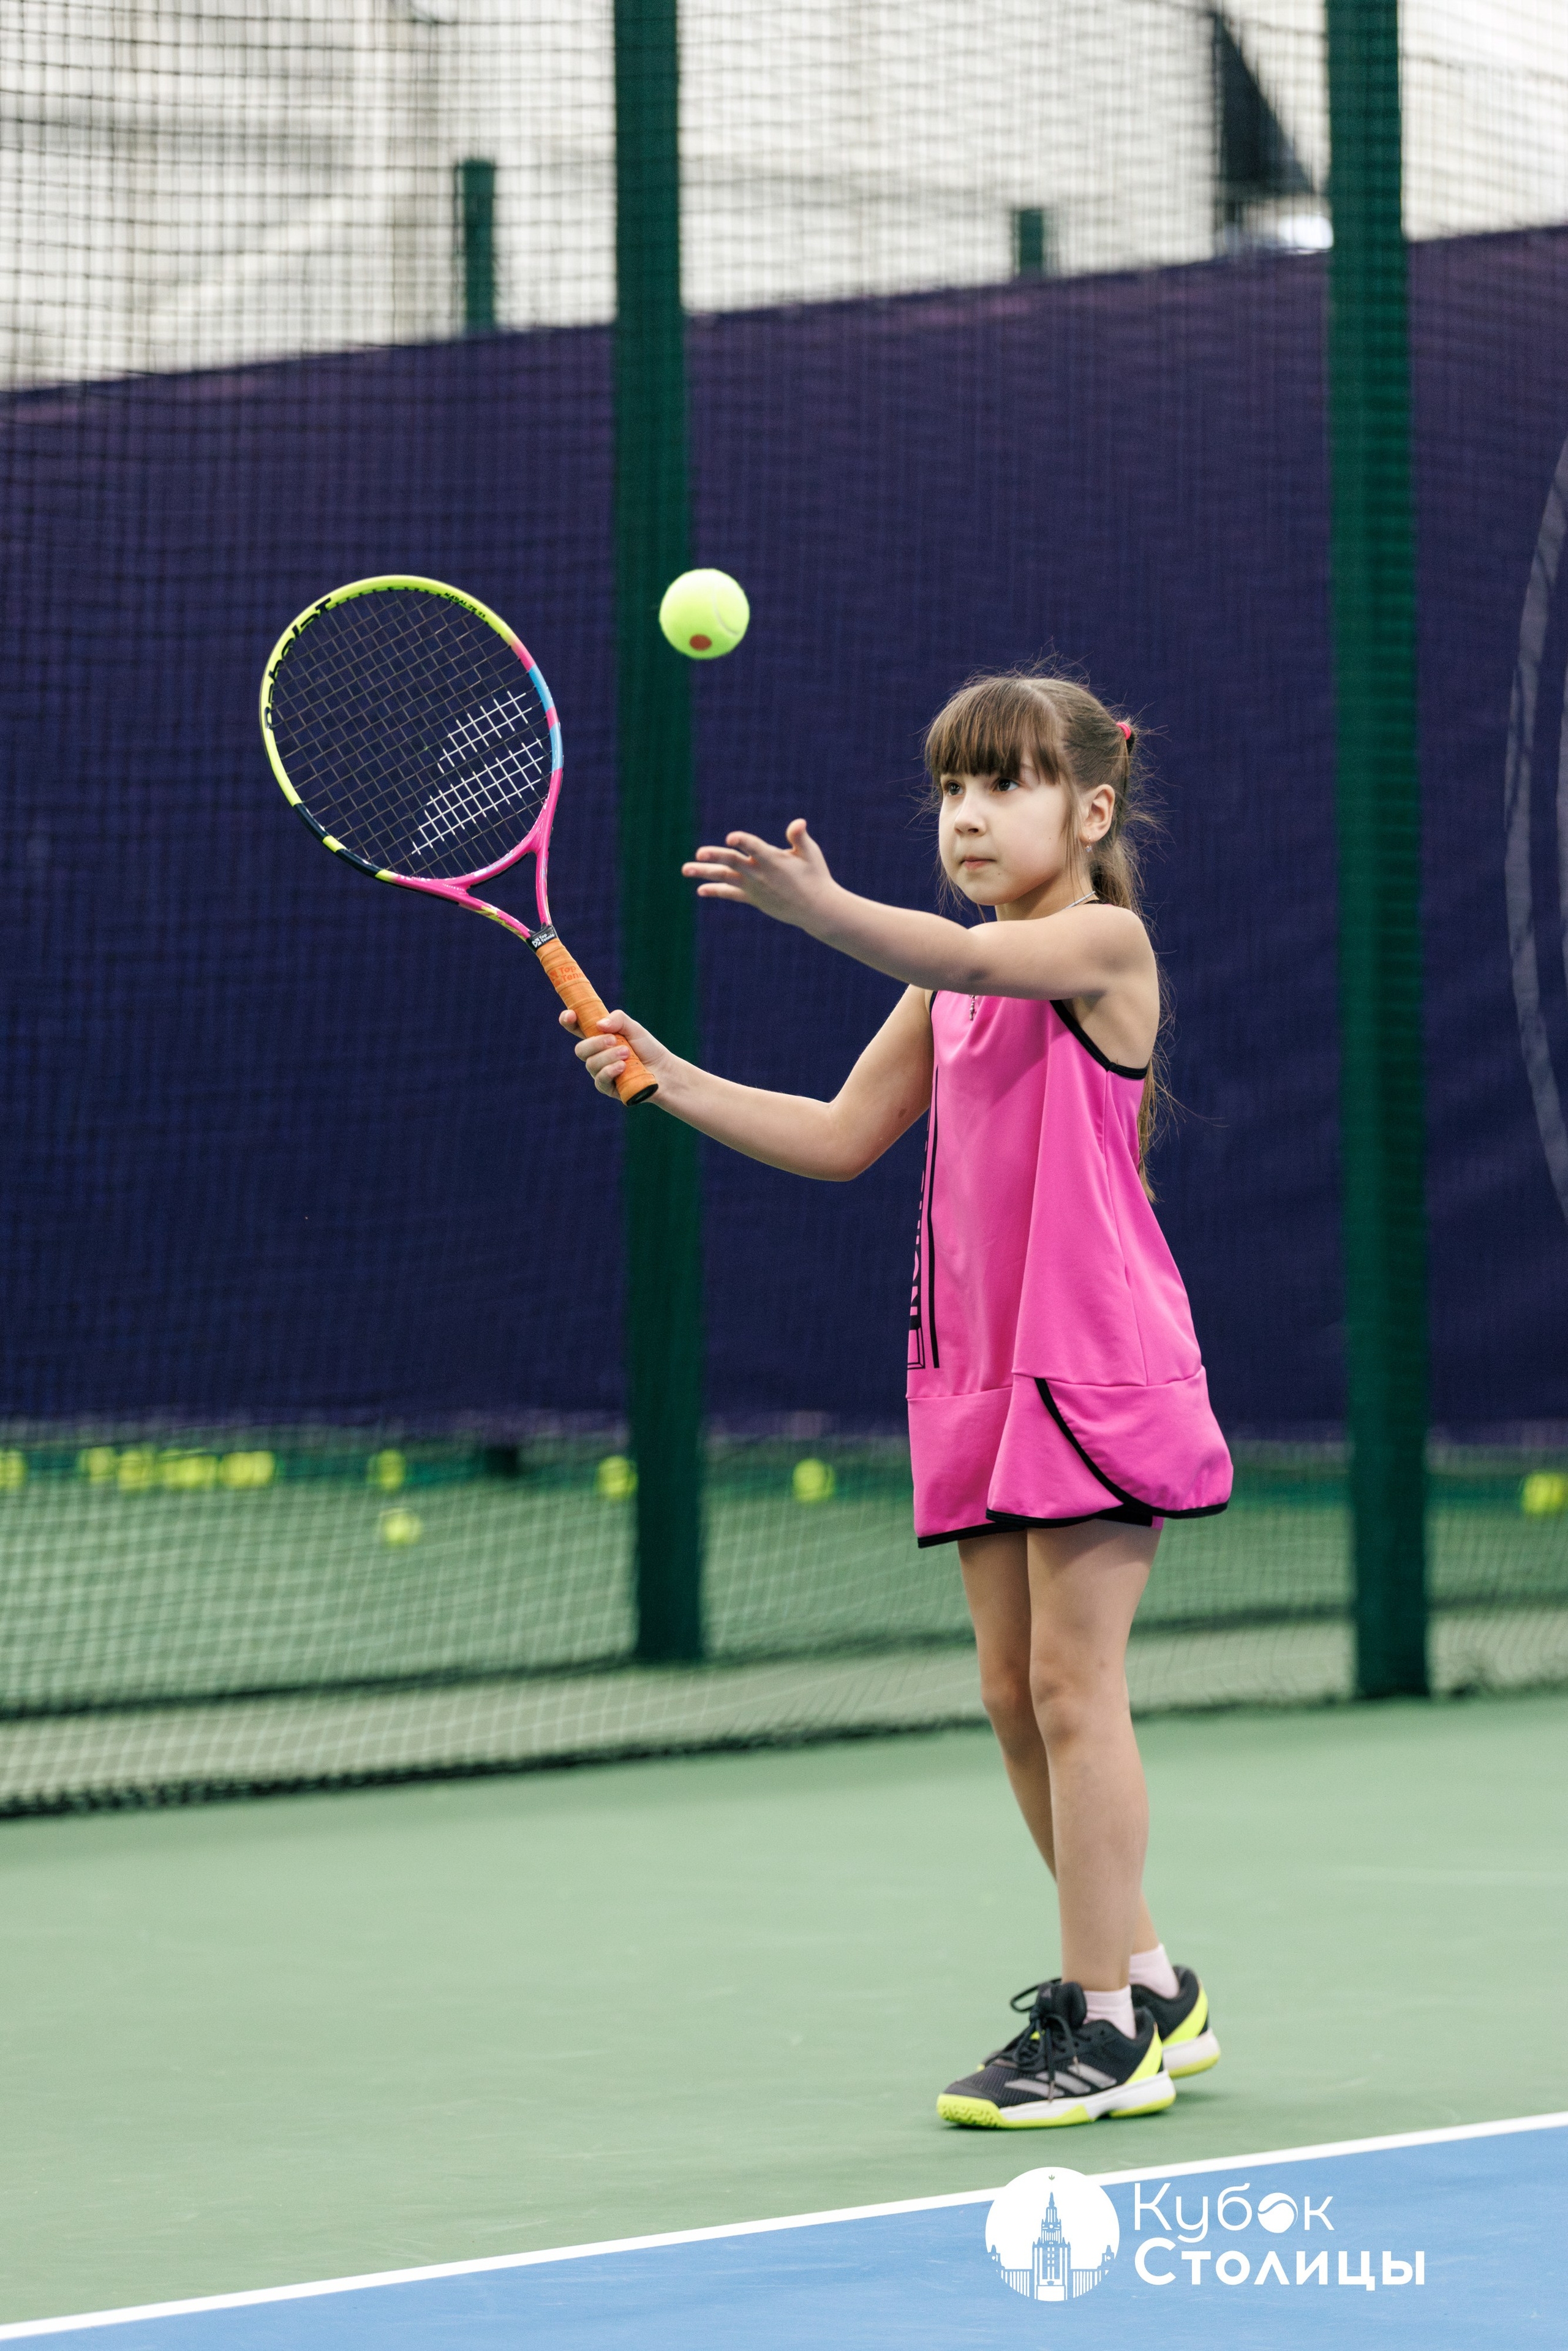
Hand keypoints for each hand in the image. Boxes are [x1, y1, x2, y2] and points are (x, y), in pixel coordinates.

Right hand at [559, 1004, 669, 1098]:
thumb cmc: (648, 1049)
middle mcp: (596, 1055)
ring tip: (627, 1054)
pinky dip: (610, 1070)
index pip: (577, 1028)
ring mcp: (600, 1072)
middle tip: (614, 1040)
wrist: (664, 1071)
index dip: (568, 1021)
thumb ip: (618, 1019)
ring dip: (609, 1056)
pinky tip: (623, 1067)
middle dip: (595, 1043)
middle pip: (580, 1049)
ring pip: (590, 1064)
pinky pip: (599, 1079)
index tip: (570, 1016)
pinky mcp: (607, 1087)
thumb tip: (599, 1024)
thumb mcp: (635, 1028)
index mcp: (599, 1037)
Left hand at [683, 818, 837, 929]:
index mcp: (774, 860)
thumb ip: (800, 837)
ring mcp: (754, 888)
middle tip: (698, 853)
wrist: (816, 909)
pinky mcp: (753, 899)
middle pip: (733, 863)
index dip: (744, 841)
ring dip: (704, 873)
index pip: (755, 848)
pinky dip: (716, 891)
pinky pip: (730, 894)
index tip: (731, 837)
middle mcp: (760, 875)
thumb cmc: (816, 876)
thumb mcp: (811, 854)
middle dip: (715, 857)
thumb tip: (798, 822)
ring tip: (685, 869)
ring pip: (726, 878)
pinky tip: (700, 890)